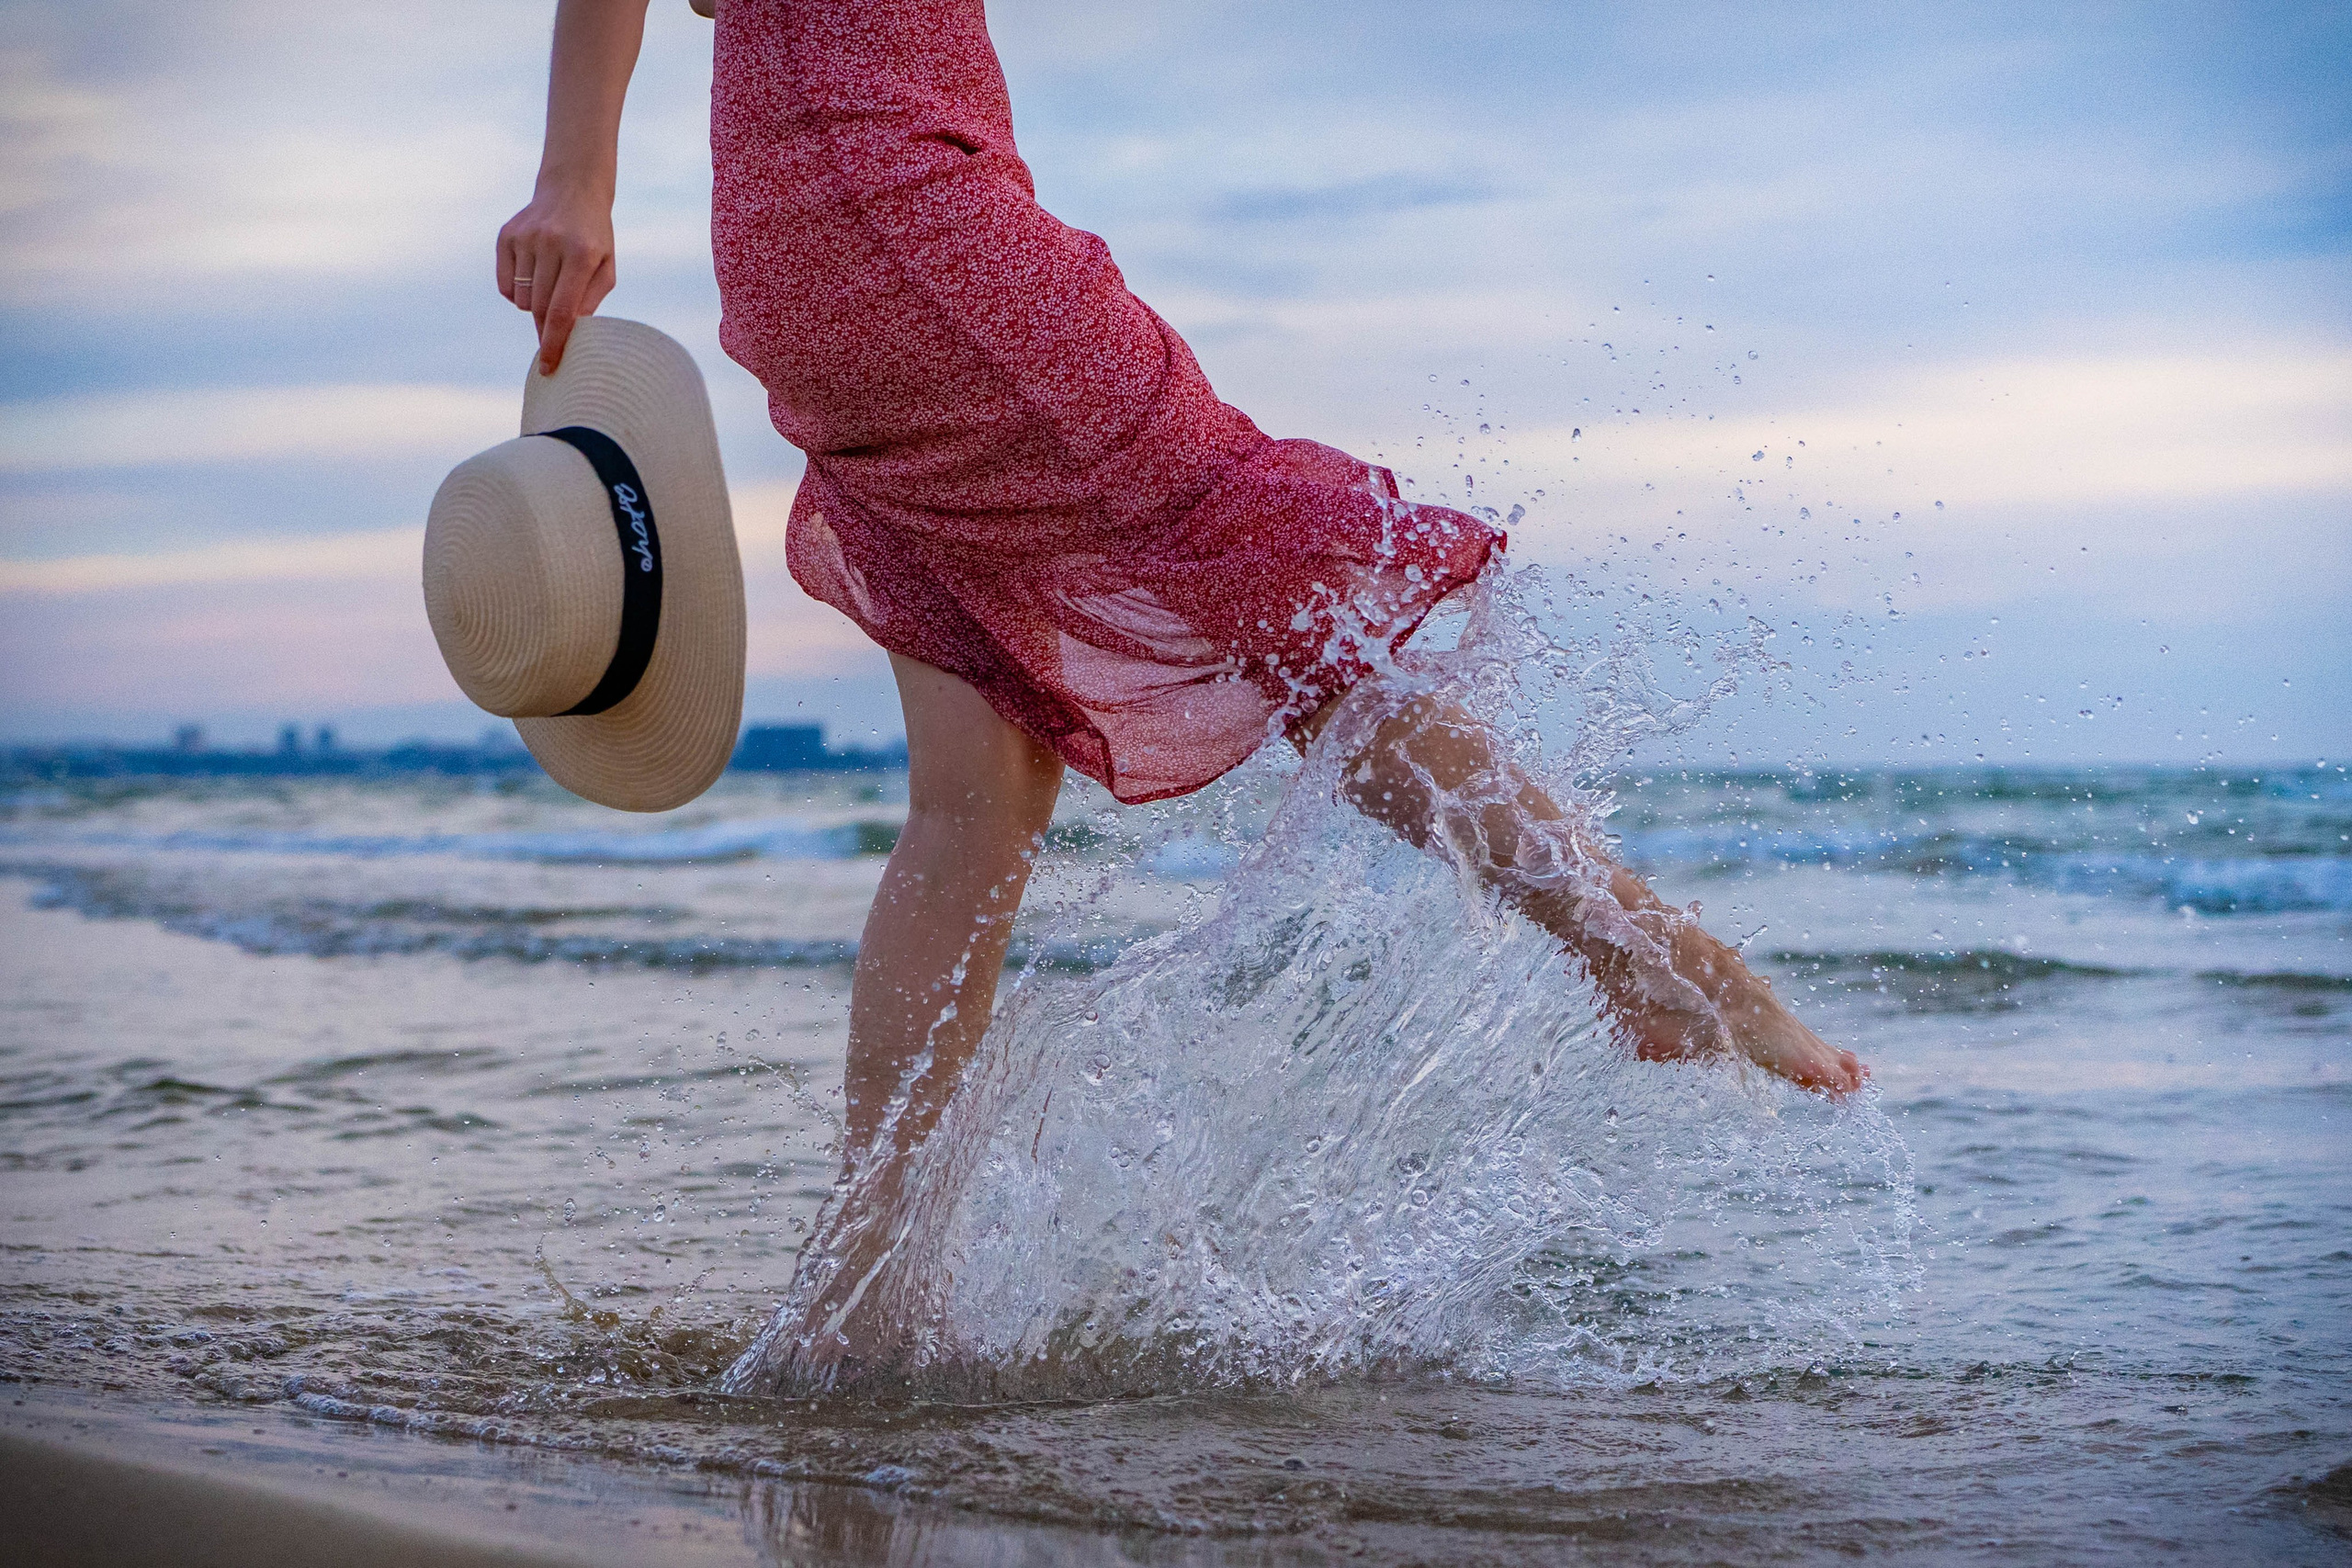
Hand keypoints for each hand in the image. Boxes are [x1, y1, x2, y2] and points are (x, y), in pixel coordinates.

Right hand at [496, 182, 616, 375]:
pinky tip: (533, 274)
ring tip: (550, 284)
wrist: (571, 190)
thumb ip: (590, 302)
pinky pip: (505, 286)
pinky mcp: (506, 236)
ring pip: (522, 300)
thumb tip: (569, 335)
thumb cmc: (594, 238)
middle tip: (555, 327)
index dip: (554, 344)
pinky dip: (518, 292)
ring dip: (534, 306)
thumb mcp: (605, 268)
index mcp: (581, 254)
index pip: (563, 311)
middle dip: (547, 327)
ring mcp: (525, 238)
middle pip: (540, 309)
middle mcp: (550, 243)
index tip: (548, 368)